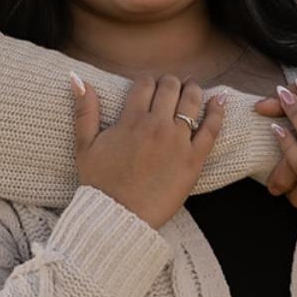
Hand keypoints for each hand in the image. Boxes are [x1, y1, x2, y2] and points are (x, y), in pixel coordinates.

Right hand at [71, 74, 223, 229]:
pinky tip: (218, 100)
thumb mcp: (85, 145)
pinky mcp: (194, 159)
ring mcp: (177, 141)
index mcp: (131, 120)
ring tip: (192, 88)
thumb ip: (84, 111)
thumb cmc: (100, 183)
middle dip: (170, 82)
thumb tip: (78, 79)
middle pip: (170, 88)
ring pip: (191, 102)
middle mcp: (156, 125)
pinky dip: (217, 111)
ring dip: (192, 89)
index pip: (145, 84)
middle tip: (172, 87)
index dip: (148, 82)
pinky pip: (211, 129)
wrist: (118, 217)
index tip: (149, 88)